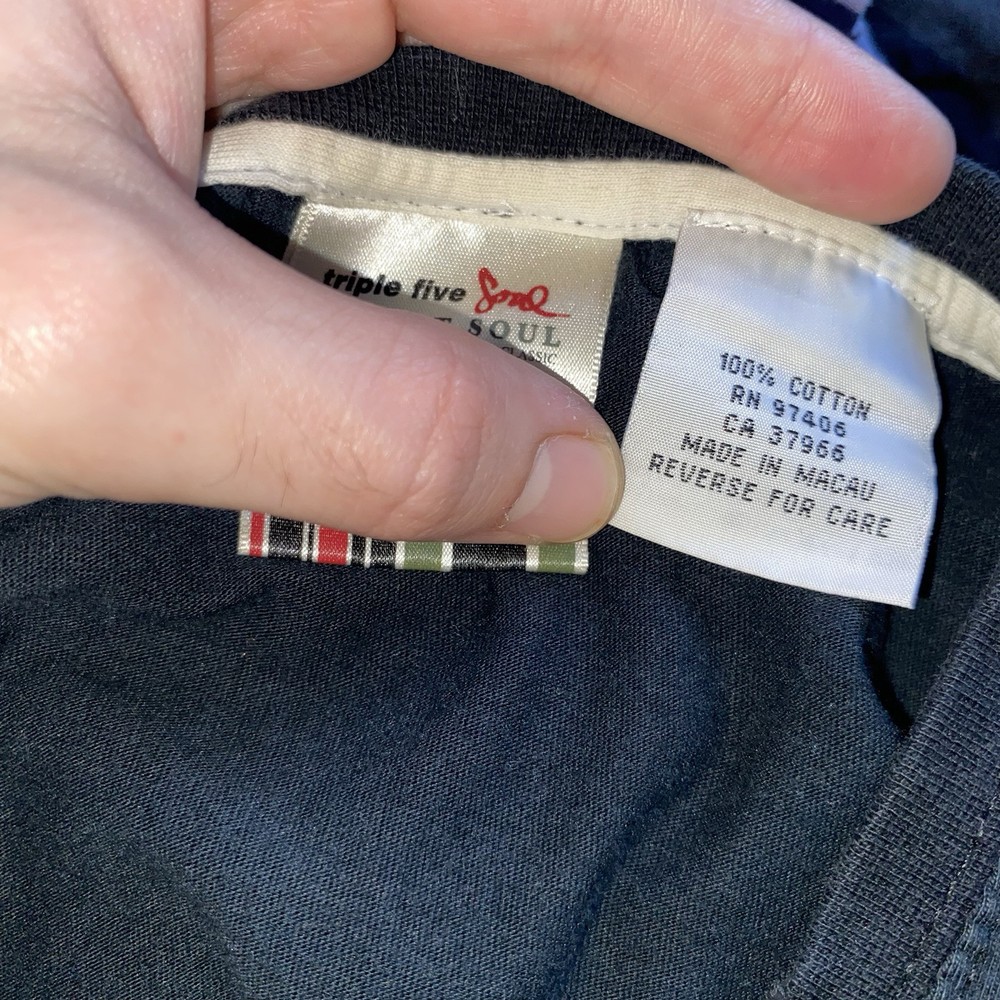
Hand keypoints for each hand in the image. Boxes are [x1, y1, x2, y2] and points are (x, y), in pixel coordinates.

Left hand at [0, 0, 953, 542]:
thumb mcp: (75, 333)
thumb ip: (350, 407)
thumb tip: (565, 473)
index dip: (733, 58)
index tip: (872, 150)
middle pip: (508, 23)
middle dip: (678, 128)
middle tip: (833, 211)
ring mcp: (161, 51)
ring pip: (420, 136)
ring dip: (548, 238)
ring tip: (683, 301)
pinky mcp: (132, 152)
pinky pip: (334, 215)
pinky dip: (421, 292)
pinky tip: (491, 350)